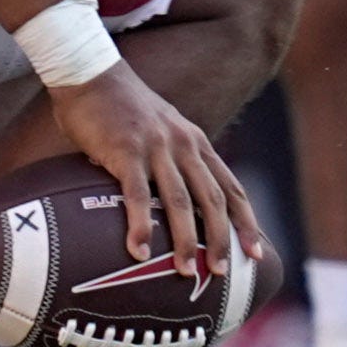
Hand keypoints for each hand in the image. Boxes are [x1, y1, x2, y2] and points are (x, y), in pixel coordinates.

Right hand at [49, 63, 261, 272]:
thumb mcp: (162, 131)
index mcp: (195, 143)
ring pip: (180, 201)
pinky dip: (141, 225)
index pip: (230, 188)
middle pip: (212, 200)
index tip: (256, 254)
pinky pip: (137, 194)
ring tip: (185, 271)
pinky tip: (139, 251)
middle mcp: (183, 144)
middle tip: (220, 272)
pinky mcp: (126, 150)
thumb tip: (175, 207)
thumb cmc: (122, 110)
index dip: (246, 222)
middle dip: (220, 239)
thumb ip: (172, 162)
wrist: (90, 74)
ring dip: (185, 240)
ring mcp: (156, 147)